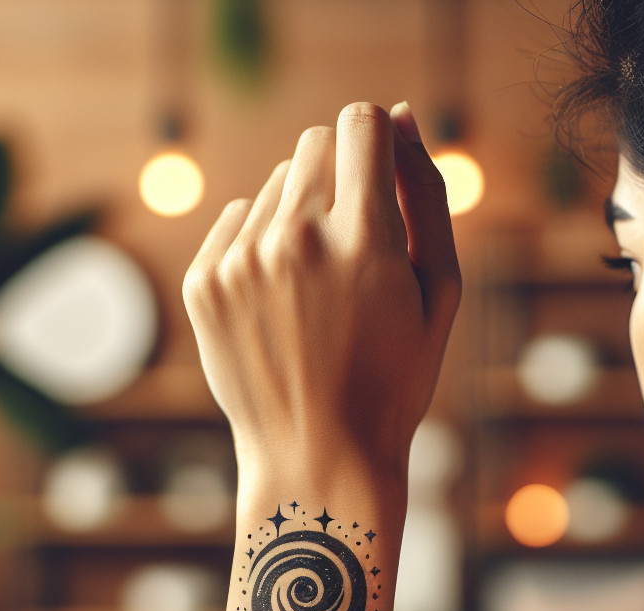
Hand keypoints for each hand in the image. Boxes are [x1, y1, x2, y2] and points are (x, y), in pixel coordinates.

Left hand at [183, 102, 460, 482]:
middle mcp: (295, 239)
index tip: (384, 174)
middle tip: (356, 245)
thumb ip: (425, 194)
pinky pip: (237, 221)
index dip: (379, 141)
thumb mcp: (440, 291)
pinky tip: (282, 302)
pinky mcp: (203, 282)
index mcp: (364, 238)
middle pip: (316, 144)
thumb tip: (400, 118)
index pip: (362, 124)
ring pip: (277, 185)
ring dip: (301, 214)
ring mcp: (241, 261)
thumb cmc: (393, 379)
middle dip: (342, 175)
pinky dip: (261, 244)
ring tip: (319, 289)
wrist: (318, 459)